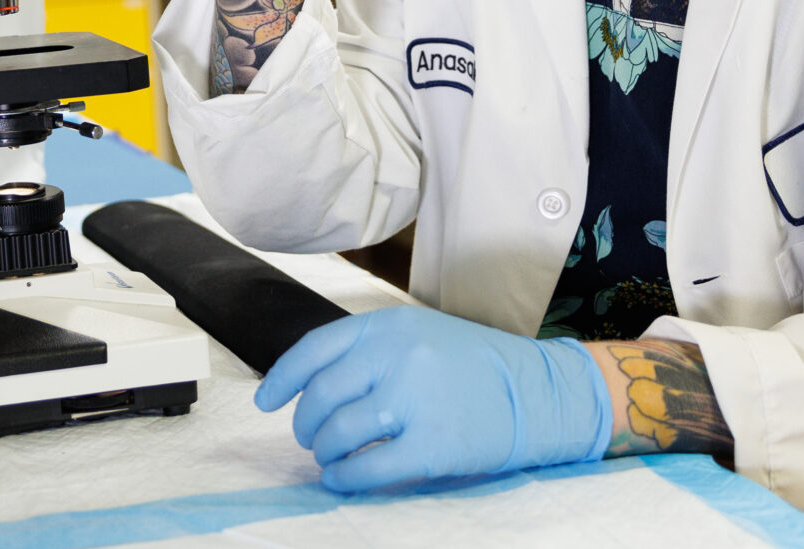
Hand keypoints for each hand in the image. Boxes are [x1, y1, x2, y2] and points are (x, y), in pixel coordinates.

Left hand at [254, 306, 612, 493]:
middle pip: (321, 395)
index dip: (282, 378)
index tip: (266, 400)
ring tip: (330, 457)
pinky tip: (342, 479)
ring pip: (338, 432)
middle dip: (306, 423)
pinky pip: (368, 467)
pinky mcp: (432, 444)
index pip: (315, 349)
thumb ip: (370, 352)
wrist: (537, 391)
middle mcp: (397, 356)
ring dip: (324, 451)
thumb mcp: (419, 335)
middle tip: (310, 437)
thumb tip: (310, 387)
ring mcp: (414, 400)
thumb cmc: (474, 366)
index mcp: (389, 325)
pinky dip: (345, 477)